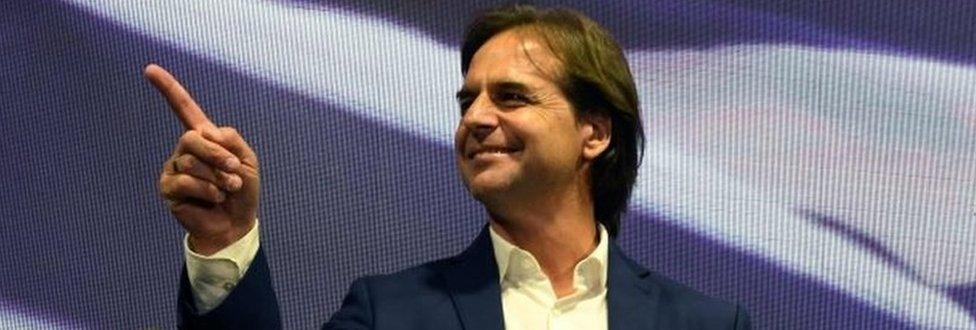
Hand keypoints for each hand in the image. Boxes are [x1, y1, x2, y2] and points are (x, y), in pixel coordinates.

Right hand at [147, 64, 259, 254]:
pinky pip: (186, 181)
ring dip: (217, 177)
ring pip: (191, 162)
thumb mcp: (247, 161)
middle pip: (193, 138)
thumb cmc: (242, 192)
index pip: (183, 108)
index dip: (168, 89)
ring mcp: (174, 168)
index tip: (149, 69)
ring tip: (226, 190)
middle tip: (234, 171)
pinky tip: (213, 199)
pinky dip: (208, 190)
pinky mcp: (168, 188)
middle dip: (219, 155)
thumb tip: (206, 134)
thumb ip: (231, 140)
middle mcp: (185, 150)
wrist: (235, 224)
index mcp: (204, 138)